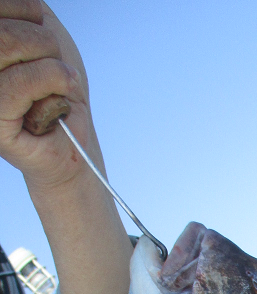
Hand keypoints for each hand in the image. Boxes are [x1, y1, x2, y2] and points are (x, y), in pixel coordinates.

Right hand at [0, 0, 93, 191]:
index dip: (24, 9)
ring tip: (60, 81)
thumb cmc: (56, 90)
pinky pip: (18, 83)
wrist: (73, 141)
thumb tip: (25, 2)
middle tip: (56, 62)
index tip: (41, 29)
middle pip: (2, 29)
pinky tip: (63, 95)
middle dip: (41, 39)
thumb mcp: (42, 33)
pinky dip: (53, 81)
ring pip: (6, 44)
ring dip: (50, 60)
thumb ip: (22, 11)